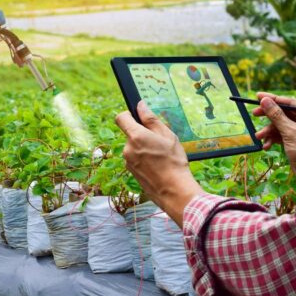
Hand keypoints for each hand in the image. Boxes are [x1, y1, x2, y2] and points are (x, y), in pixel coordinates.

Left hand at [115, 101, 203, 225]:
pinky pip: (135, 159)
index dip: (128, 114)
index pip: (121, 118)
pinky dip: (143, 159)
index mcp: (136, 136)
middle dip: (142, 134)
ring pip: (133, 147)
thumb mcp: (167, 136)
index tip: (137, 117)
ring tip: (160, 155)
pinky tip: (157, 165)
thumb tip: (140, 105)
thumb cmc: (173, 161)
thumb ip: (151, 119)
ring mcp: (127, 161)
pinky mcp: (130, 171)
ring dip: (143, 148)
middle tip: (159, 141)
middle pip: (130, 134)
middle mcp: (127, 148)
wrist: (174, 190)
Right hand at [253, 92, 295, 188]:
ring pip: (279, 126)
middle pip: (282, 113)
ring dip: (268, 131)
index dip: (273, 99)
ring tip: (258, 137)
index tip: (258, 96)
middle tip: (254, 114)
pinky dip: (272, 139)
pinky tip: (266, 146)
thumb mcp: (289, 132)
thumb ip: (276, 116)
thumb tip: (265, 101)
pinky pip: (279, 136)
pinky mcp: (293, 141)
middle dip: (268, 116)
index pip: (289, 103)